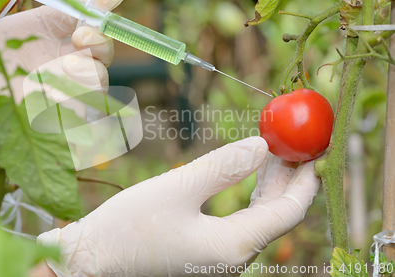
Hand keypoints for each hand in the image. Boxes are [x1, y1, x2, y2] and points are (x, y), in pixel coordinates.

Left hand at [0, 0, 126, 171]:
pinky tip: (54, 99)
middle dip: (100, 37)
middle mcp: (54, 59)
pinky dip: (77, 103)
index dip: (98, 2)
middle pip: (99, 47)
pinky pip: (81, 113)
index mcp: (38, 31)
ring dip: (91, 72)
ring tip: (64, 68)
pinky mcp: (53, 120)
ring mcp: (57, 90)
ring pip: (97, 79)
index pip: (78, 13)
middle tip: (80, 35)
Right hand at [37, 136, 319, 275]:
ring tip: (274, 153)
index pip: (289, 211)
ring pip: (258, 219)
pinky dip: (248, 197)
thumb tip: (262, 146)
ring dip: (269, 185)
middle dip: (289, 178)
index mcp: (233, 246)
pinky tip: (246, 178)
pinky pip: (239, 223)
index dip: (305, 178)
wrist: (92, 262)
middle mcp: (233, 258)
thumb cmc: (128, 227)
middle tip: (296, 144)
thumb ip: (224, 167)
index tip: (314, 148)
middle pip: (276, 215)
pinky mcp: (204, 253)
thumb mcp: (177, 188)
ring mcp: (219, 259)